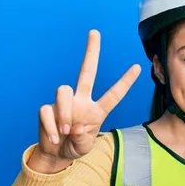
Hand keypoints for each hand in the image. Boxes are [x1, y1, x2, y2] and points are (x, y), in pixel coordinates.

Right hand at [37, 29, 140, 161]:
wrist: (56, 153)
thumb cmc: (75, 146)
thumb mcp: (83, 147)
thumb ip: (83, 138)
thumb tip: (75, 126)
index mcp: (97, 110)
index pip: (114, 94)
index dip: (125, 82)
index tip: (137, 67)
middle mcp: (81, 101)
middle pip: (86, 72)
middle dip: (91, 52)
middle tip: (95, 32)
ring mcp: (64, 104)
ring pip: (63, 90)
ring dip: (64, 112)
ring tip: (65, 130)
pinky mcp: (47, 109)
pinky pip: (47, 111)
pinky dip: (51, 126)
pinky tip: (55, 138)